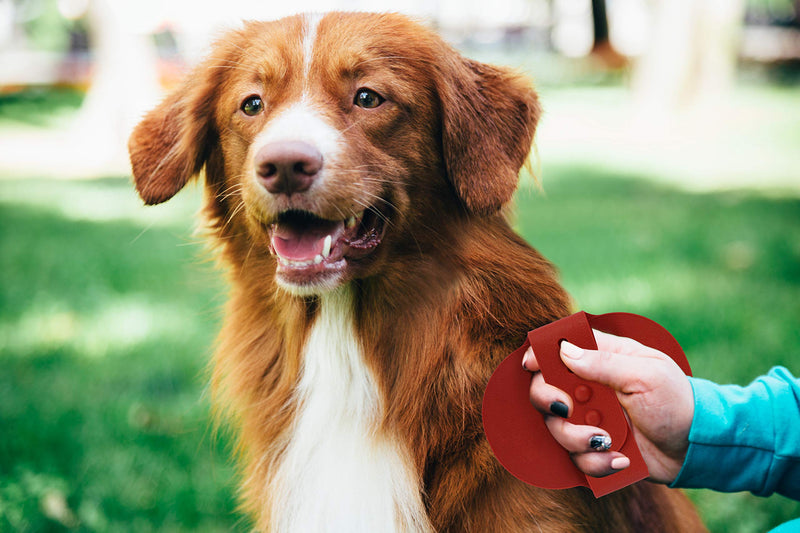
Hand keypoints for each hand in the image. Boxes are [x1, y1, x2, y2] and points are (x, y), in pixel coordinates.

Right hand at [522, 330, 693, 483]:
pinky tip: (621, 458)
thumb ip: (604, 363)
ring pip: (556, 427)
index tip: (532, 365)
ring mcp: (589, 419)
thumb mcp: (646, 375)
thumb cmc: (677, 401)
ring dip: (576, 438)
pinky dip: (596, 461)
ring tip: (606, 441)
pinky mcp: (595, 448)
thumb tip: (564, 351)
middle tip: (567, 409)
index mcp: (602, 359)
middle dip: (549, 401)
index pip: (560, 348)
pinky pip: (577, 458)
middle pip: (545, 389)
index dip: (540, 353)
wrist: (697, 448)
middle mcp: (589, 388)